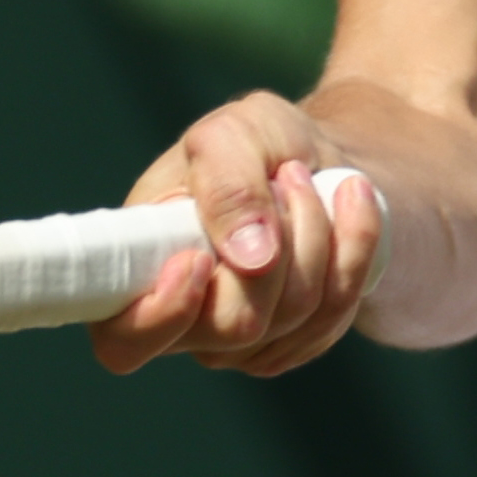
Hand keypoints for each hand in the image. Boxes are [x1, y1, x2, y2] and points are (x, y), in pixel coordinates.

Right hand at [89, 91, 381, 378]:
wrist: (316, 162)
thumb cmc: (257, 146)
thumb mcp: (235, 132)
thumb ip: (227, 183)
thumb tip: (249, 259)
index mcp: (136, 271)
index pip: (123, 341)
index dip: (161, 315)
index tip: (200, 258)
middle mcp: (182, 322)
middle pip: (236, 324)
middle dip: (280, 244)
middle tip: (286, 178)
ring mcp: (239, 343)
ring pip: (296, 318)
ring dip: (318, 234)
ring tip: (309, 181)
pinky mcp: (292, 343)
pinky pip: (334, 317)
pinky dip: (353, 249)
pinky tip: (350, 204)